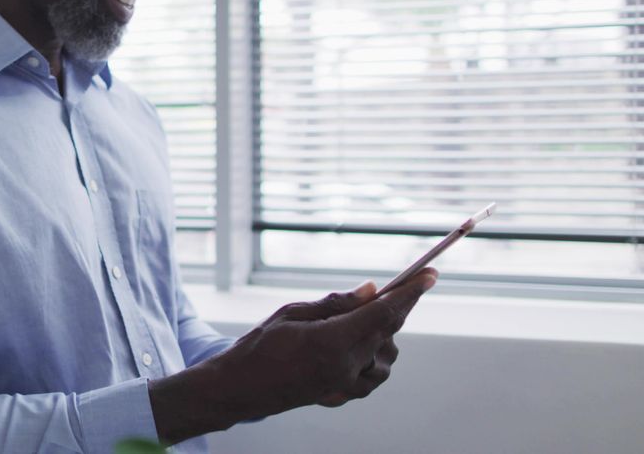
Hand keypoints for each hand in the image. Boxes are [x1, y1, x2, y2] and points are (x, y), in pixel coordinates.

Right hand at [147, 269, 436, 444]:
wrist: (241, 387)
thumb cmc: (260, 345)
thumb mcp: (293, 312)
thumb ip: (336, 303)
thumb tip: (372, 290)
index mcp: (331, 343)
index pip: (383, 314)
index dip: (409, 293)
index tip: (430, 276)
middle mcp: (345, 367)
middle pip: (388, 332)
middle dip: (396, 308)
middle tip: (395, 288)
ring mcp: (344, 386)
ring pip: (387, 356)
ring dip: (384, 335)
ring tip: (359, 320)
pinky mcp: (341, 395)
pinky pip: (374, 376)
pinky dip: (375, 358)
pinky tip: (358, 346)